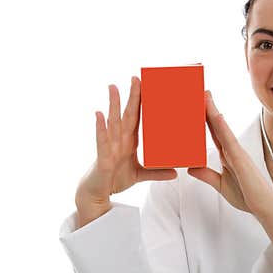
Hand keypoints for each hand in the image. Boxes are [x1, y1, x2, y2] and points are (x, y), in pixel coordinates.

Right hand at [75, 77, 176, 210]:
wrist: (97, 194)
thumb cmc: (114, 179)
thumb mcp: (139, 175)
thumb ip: (156, 173)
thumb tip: (175, 173)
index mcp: (128, 141)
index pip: (136, 118)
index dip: (141, 103)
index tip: (147, 86)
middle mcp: (119, 140)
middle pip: (126, 115)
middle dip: (131, 97)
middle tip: (135, 77)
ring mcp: (110, 147)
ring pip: (113, 122)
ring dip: (114, 105)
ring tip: (114, 87)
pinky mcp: (102, 157)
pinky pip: (102, 141)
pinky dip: (100, 127)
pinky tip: (99, 114)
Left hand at [188, 92, 272, 219]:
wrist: (264, 208)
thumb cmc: (248, 196)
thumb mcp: (220, 184)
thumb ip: (207, 175)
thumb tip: (192, 168)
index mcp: (228, 156)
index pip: (214, 133)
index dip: (205, 119)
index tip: (198, 104)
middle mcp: (233, 150)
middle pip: (217, 125)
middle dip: (209, 108)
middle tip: (200, 91)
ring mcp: (237, 153)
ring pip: (222, 128)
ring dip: (213, 112)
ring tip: (205, 96)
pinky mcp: (241, 159)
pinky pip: (229, 140)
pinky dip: (222, 128)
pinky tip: (217, 116)